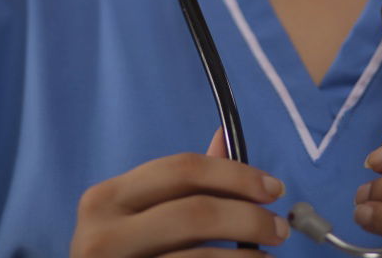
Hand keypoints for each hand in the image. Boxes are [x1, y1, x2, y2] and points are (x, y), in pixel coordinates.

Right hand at [70, 127, 288, 256]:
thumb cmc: (122, 254)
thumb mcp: (140, 215)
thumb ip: (182, 181)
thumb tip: (225, 135)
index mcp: (105, 199)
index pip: (181, 169)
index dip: (235, 175)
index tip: (273, 188)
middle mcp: (102, 236)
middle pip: (195, 213)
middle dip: (249, 217)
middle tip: (280, 228)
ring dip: (246, 256)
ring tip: (268, 256)